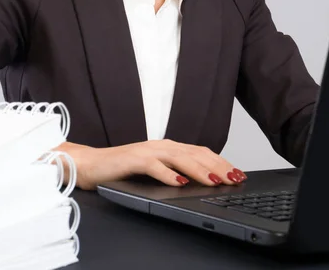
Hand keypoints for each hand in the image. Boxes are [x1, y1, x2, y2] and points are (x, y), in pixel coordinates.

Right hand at [54, 139, 246, 189]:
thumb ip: (175, 172)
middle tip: (235, 178)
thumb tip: (201, 183)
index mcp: (168, 148)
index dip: (221, 162)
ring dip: (199, 169)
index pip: (201, 152)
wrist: (91, 164)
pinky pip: (154, 166)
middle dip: (217, 165)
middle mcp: (161, 146)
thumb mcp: (155, 171)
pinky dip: (168, 175)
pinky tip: (179, 183)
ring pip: (179, 158)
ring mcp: (147, 151)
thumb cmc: (123, 170)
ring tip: (215, 180)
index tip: (237, 174)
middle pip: (195, 153)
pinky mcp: (133, 160)